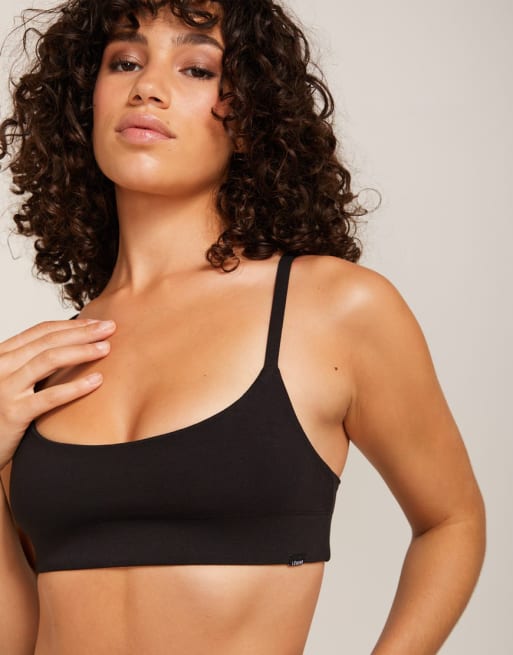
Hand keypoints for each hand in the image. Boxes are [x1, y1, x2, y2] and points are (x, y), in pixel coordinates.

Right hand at [0, 318, 115, 468]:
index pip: (41, 331)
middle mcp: (1, 366)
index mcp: (2, 355)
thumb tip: (73, 346)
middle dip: (82, 332)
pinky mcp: (13, 413)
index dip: (72, 325)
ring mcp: (5, 389)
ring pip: (49, 360)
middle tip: (110, 328)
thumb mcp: (13, 380)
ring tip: (106, 349)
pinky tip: (97, 381)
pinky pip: (50, 397)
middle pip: (48, 341)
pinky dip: (75, 387)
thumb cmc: (2, 412)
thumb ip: (32, 363)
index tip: (97, 323)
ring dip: (81, 351)